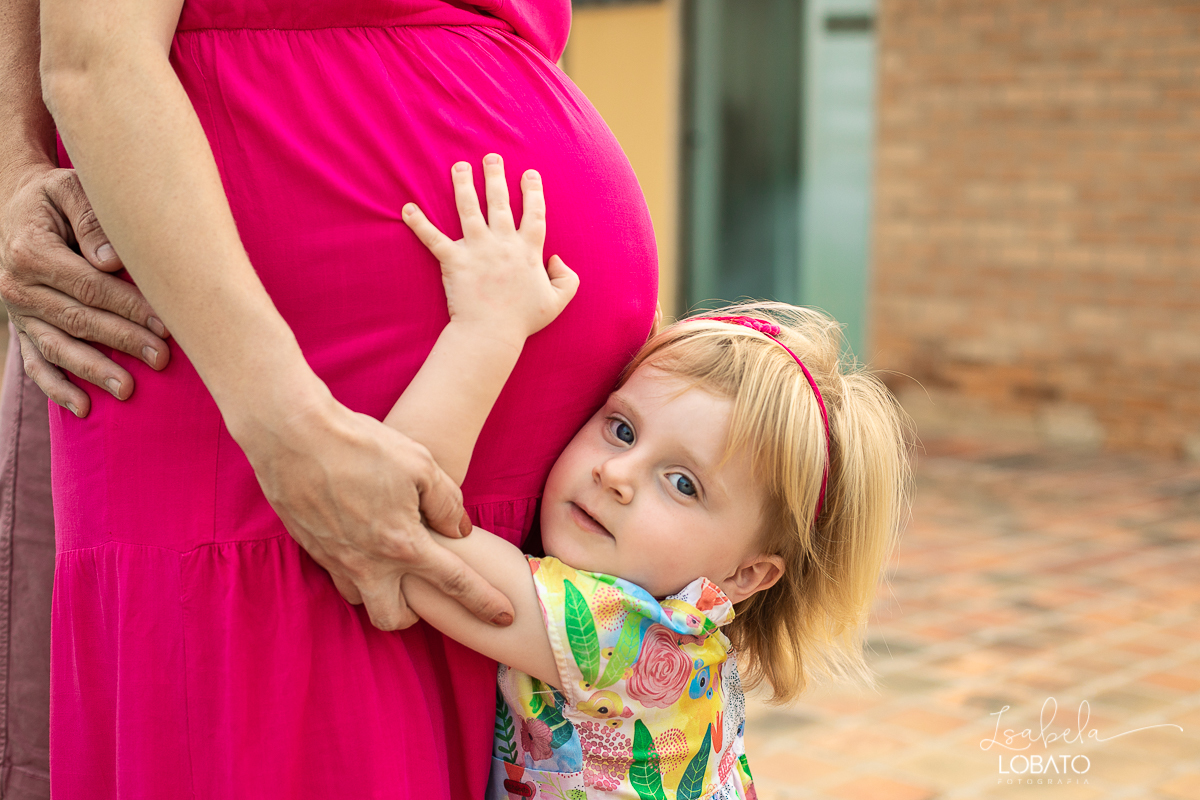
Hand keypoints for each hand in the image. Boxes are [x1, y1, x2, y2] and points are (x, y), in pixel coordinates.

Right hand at [0, 165, 168, 415]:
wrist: (15, 205)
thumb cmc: (56, 198)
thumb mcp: (70, 190)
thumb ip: (91, 220)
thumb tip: (111, 261)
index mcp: (32, 251)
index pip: (88, 286)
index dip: (127, 306)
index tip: (164, 322)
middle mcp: (18, 286)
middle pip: (78, 319)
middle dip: (122, 340)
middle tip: (162, 358)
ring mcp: (19, 313)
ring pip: (58, 347)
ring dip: (93, 371)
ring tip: (128, 390)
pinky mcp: (22, 329)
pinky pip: (36, 364)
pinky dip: (57, 388)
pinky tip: (82, 408)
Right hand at [245, 392, 514, 630]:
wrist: (294, 435)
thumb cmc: (361, 444)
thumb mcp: (421, 464)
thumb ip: (447, 502)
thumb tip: (460, 530)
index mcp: (403, 544)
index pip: (456, 583)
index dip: (485, 602)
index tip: (505, 615)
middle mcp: (368, 563)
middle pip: (394, 619)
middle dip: (413, 616)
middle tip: (423, 590)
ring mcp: (335, 559)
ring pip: (360, 600)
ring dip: (378, 591)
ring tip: (389, 564)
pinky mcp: (310, 547)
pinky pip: (336, 574)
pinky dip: (353, 567)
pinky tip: (359, 539)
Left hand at [402, 153, 578, 342]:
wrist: (491, 335)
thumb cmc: (523, 321)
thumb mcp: (558, 301)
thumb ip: (568, 279)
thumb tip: (557, 259)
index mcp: (529, 251)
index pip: (533, 213)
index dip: (533, 192)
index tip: (529, 173)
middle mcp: (503, 244)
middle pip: (499, 202)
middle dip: (495, 176)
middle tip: (491, 157)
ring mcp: (477, 250)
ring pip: (468, 209)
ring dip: (463, 185)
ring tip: (459, 166)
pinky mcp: (454, 261)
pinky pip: (433, 238)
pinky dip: (419, 223)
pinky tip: (407, 208)